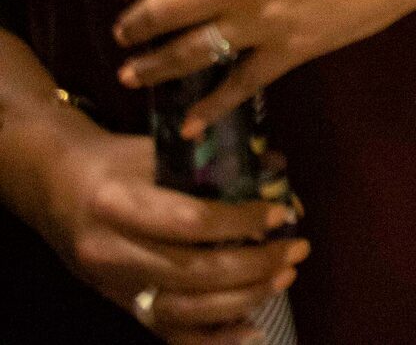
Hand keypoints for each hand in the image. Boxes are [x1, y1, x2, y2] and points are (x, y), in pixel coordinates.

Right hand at [26, 121, 303, 344]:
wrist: (58, 188)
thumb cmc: (119, 162)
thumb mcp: (161, 150)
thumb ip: (218, 164)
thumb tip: (280, 176)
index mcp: (118, 204)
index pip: (191, 221)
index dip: (242, 221)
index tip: (283, 213)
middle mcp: (111, 252)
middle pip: (193, 273)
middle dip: (256, 265)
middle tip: (297, 250)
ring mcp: (114, 286)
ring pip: (185, 309)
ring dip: (244, 298)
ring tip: (283, 276)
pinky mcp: (121, 305)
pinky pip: (168, 334)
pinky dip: (214, 338)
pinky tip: (252, 330)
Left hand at [112, 0, 415, 138]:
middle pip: (158, 10)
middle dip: (132, 25)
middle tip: (126, 32)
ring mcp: (266, 17)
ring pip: (185, 52)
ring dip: (151, 66)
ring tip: (135, 72)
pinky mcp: (293, 49)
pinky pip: (236, 85)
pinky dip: (208, 108)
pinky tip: (188, 121)